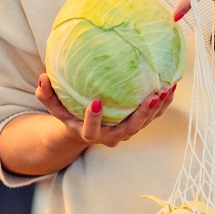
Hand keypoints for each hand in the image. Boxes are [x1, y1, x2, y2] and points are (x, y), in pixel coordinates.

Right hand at [35, 73, 174, 148]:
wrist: (83, 132)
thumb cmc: (68, 116)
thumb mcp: (54, 107)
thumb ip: (46, 95)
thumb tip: (42, 77)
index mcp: (89, 133)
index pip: (91, 131)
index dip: (94, 119)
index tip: (95, 102)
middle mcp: (111, 136)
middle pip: (129, 129)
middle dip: (141, 115)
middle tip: (150, 97)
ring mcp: (126, 131)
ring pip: (145, 123)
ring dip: (157, 108)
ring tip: (166, 90)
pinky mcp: (137, 124)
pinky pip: (153, 116)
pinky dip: (163, 104)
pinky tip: (171, 87)